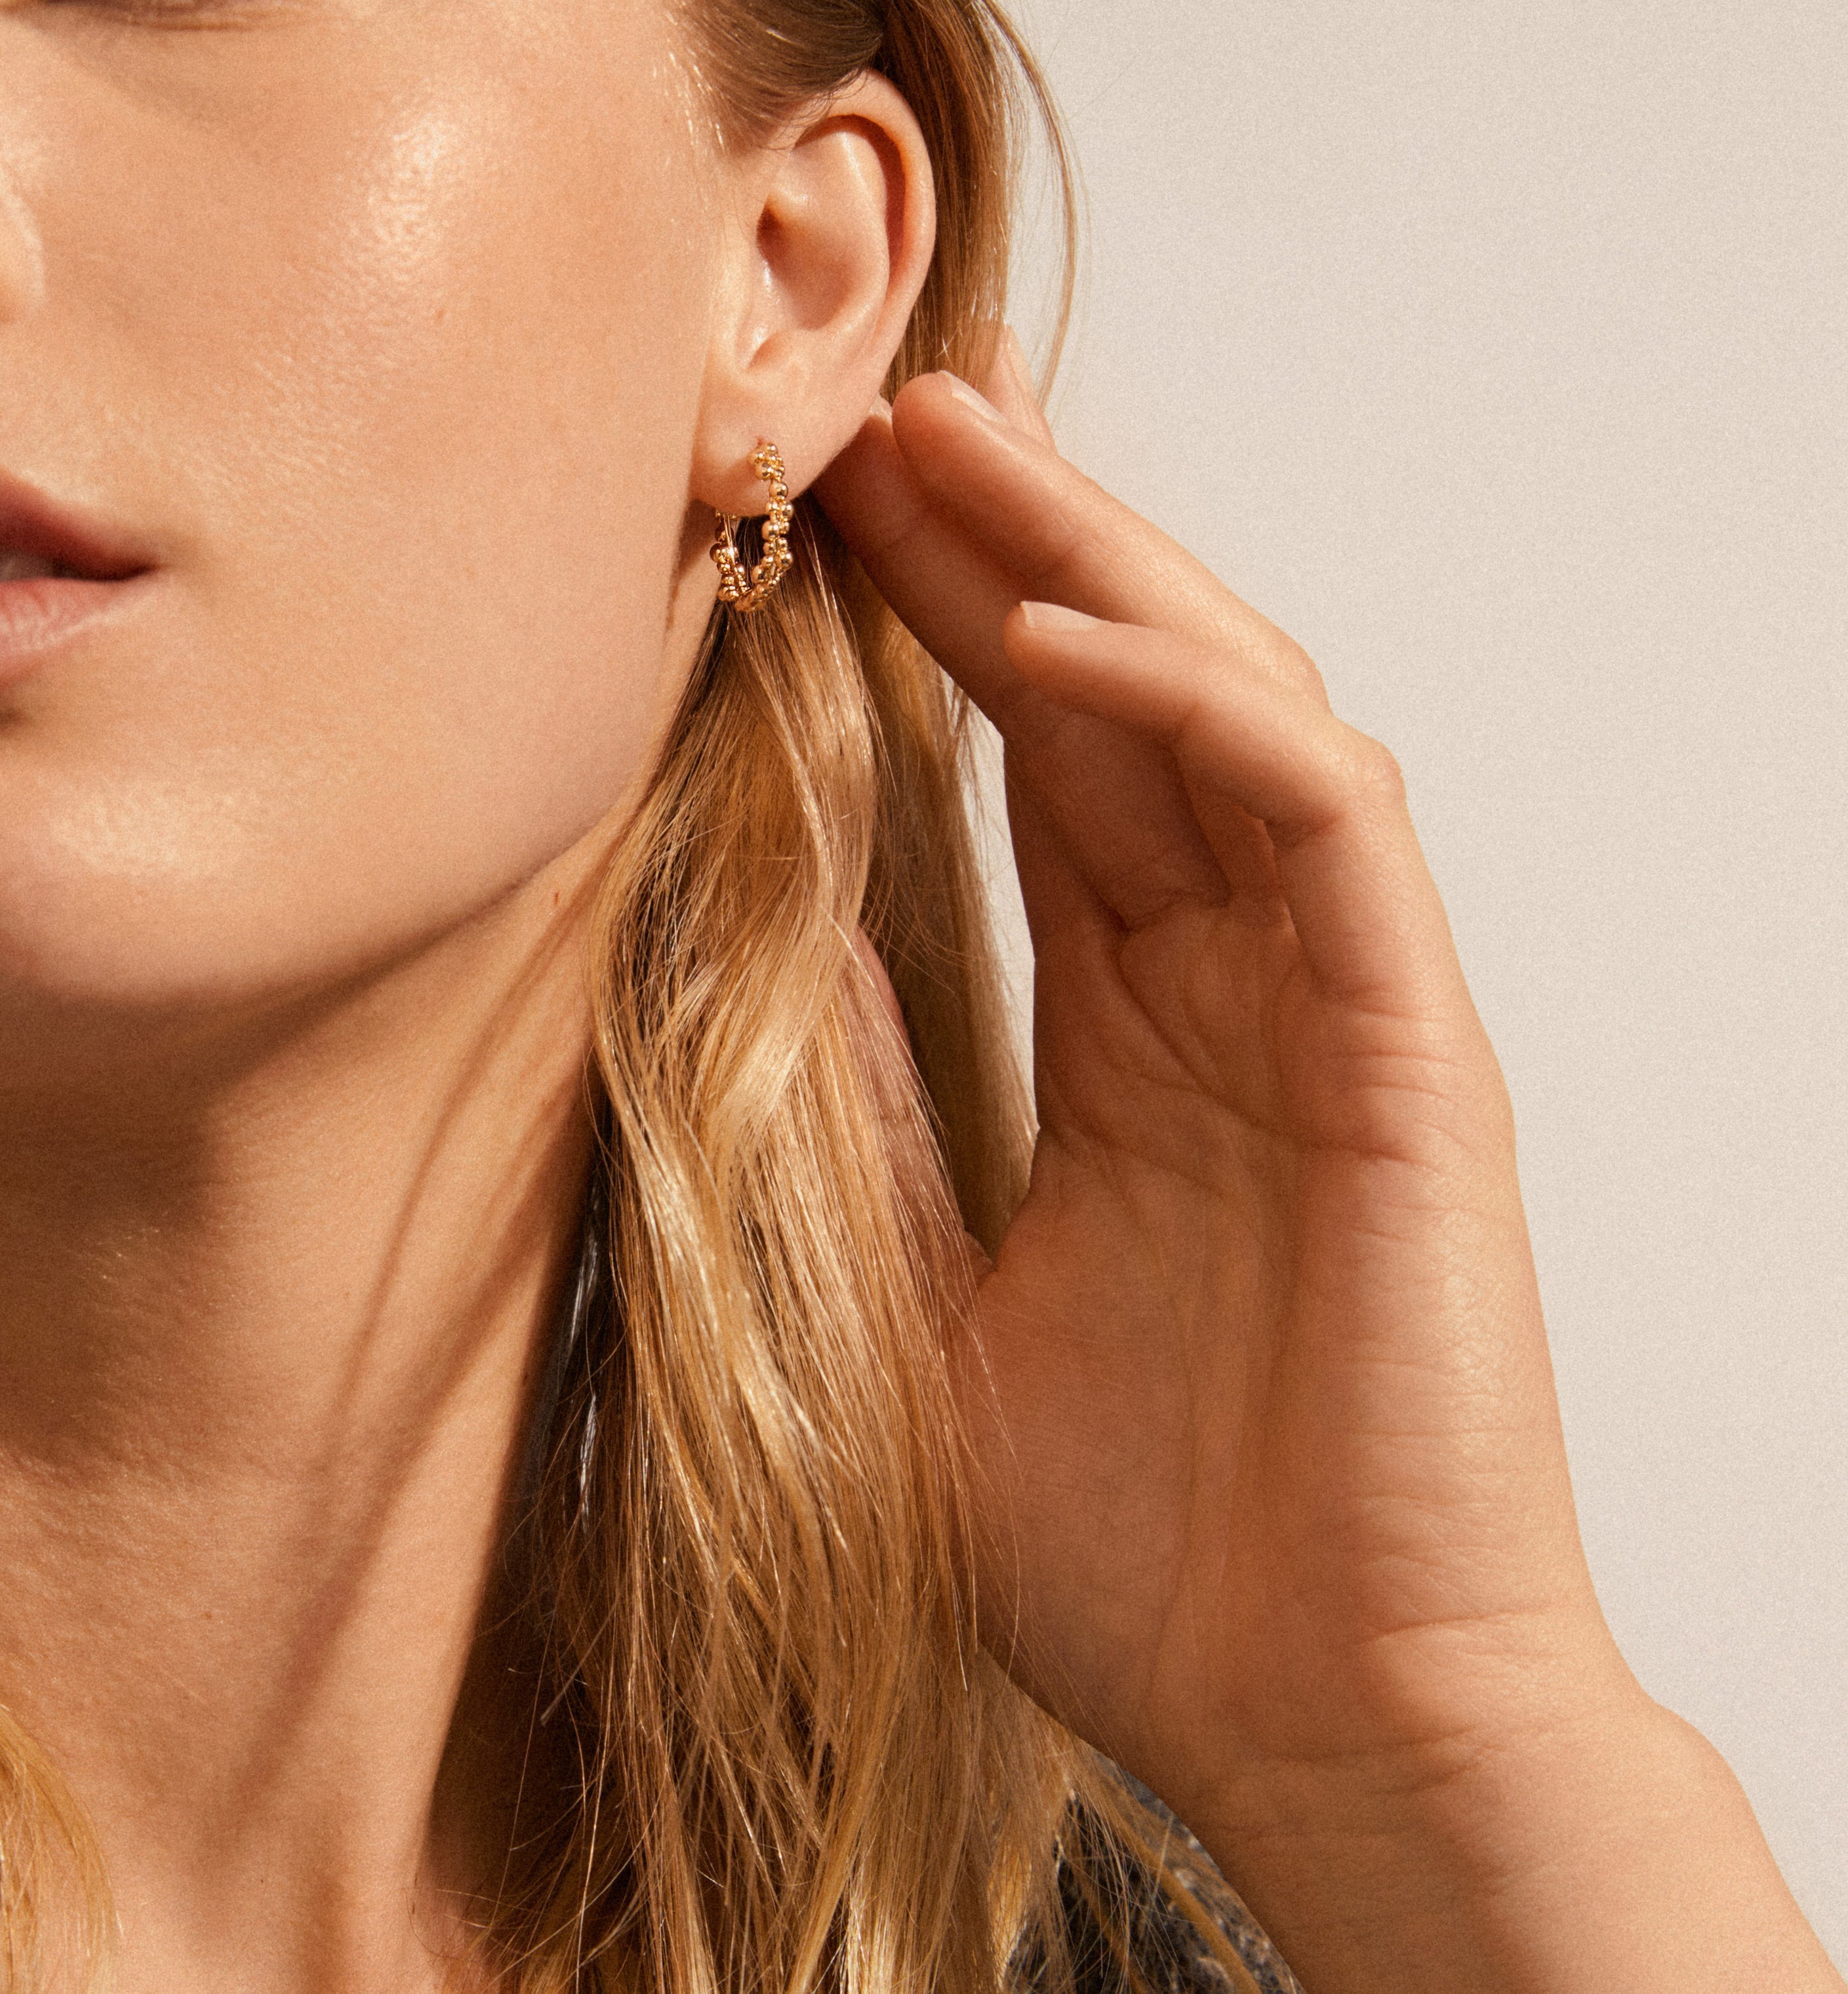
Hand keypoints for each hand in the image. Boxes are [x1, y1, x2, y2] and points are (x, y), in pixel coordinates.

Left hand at [813, 341, 1840, 1993]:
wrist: (1314, 1728)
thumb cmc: (1136, 1547)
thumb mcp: (915, 1291)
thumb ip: (849, 1109)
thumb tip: (723, 951)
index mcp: (1136, 1031)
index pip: (1036, 767)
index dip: (935, 630)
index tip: (821, 522)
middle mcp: (1234, 983)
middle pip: (1121, 692)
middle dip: (1003, 535)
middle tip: (877, 405)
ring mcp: (1331, 999)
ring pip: (1228, 700)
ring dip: (1093, 558)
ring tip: (953, 438)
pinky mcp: (1409, 1048)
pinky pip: (1319, 818)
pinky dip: (1199, 710)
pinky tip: (1066, 634)